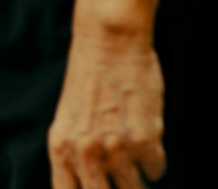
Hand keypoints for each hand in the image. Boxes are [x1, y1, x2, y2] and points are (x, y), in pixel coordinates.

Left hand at [48, 34, 165, 188]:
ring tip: (136, 160)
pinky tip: (148, 144)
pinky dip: (155, 163)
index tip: (102, 187)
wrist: (108, 43)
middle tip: (125, 183)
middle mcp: (85, 151)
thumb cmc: (89, 80)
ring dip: (139, 180)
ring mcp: (115, 147)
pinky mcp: (144, 139)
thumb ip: (75, 154)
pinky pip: (156, 170)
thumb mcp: (70, 121)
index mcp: (60, 147)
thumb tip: (91, 183)